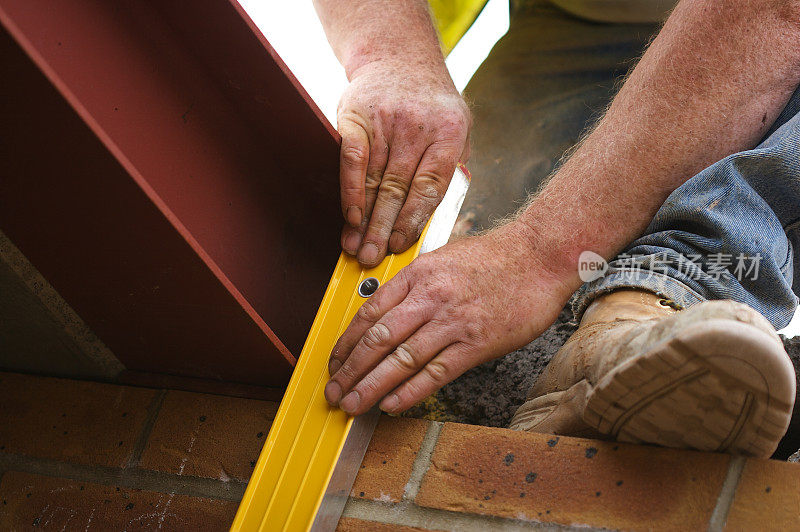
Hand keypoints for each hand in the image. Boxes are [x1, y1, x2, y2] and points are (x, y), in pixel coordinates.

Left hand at [323, 221, 575, 415]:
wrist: (539, 256)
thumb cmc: (494, 257)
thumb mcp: (442, 258)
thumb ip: (414, 285)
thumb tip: (387, 313)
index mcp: (417, 275)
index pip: (369, 313)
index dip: (346, 342)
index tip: (334, 362)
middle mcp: (429, 297)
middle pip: (378, 340)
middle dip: (350, 370)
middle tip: (334, 391)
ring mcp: (452, 321)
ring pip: (401, 359)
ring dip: (371, 386)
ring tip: (353, 404)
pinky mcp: (476, 343)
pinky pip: (436, 372)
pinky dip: (410, 391)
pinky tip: (392, 404)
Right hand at [337, 60, 469, 267]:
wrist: (399, 57)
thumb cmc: (431, 105)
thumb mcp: (458, 130)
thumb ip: (451, 169)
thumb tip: (436, 220)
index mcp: (449, 131)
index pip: (430, 186)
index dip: (414, 220)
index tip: (401, 246)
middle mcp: (417, 126)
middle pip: (398, 188)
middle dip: (384, 228)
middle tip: (373, 258)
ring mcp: (385, 121)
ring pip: (373, 180)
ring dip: (363, 220)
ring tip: (356, 248)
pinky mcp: (356, 118)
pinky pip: (351, 161)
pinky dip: (349, 191)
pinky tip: (348, 217)